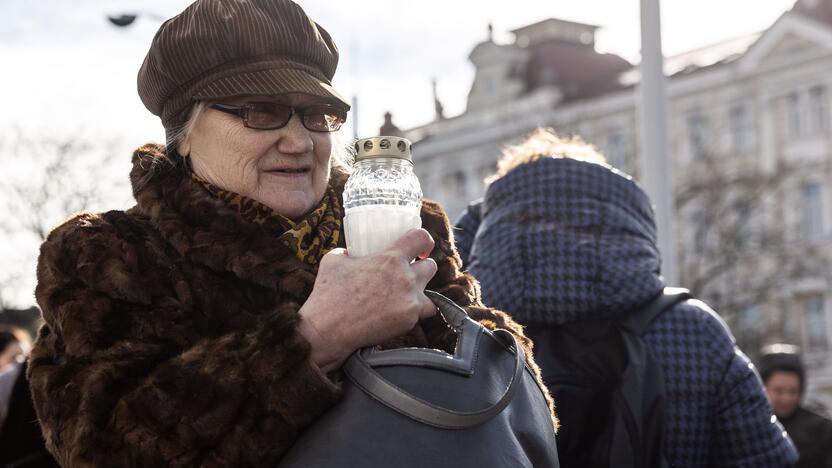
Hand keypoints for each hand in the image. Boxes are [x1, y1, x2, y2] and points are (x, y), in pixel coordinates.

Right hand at [298, 229, 437, 371]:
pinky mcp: (409, 322)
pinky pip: (421, 316)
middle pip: (431, 267)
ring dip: (421, 295)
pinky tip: (398, 315)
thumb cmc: (328, 294)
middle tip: (409, 274)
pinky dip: (412, 315)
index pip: (421, 238)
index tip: (420, 248)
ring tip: (405, 299)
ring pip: (431, 296)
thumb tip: (349, 252)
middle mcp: (406, 278)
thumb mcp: (333, 261)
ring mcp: (410, 302)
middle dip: (422, 269)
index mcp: (390, 258)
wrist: (328, 330)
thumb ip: (346, 253)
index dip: (424, 240)